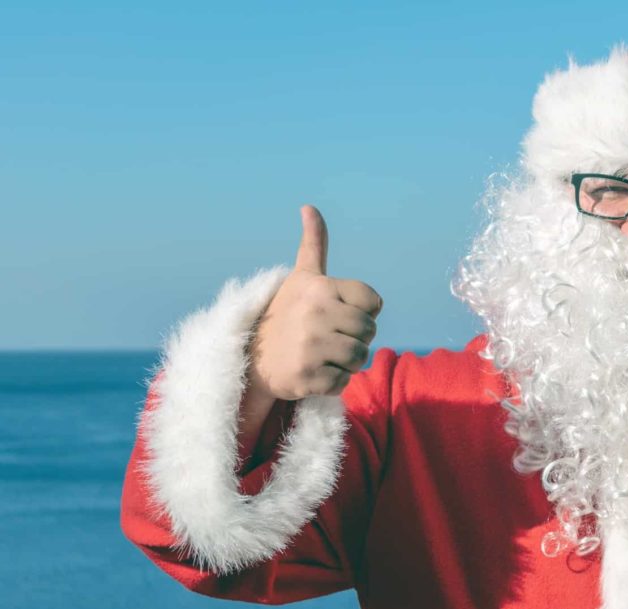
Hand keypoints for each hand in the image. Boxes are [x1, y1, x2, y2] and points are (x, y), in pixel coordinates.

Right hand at [247, 205, 383, 401]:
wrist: (252, 359)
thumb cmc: (287, 313)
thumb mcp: (302, 277)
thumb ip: (313, 244)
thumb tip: (309, 207)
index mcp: (319, 287)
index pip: (373, 302)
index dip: (362, 311)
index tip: (337, 312)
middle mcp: (314, 313)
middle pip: (369, 331)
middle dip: (356, 338)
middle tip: (330, 338)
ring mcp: (310, 346)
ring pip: (360, 357)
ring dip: (348, 361)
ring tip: (323, 354)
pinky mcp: (307, 377)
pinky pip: (344, 382)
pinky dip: (334, 381)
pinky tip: (314, 371)